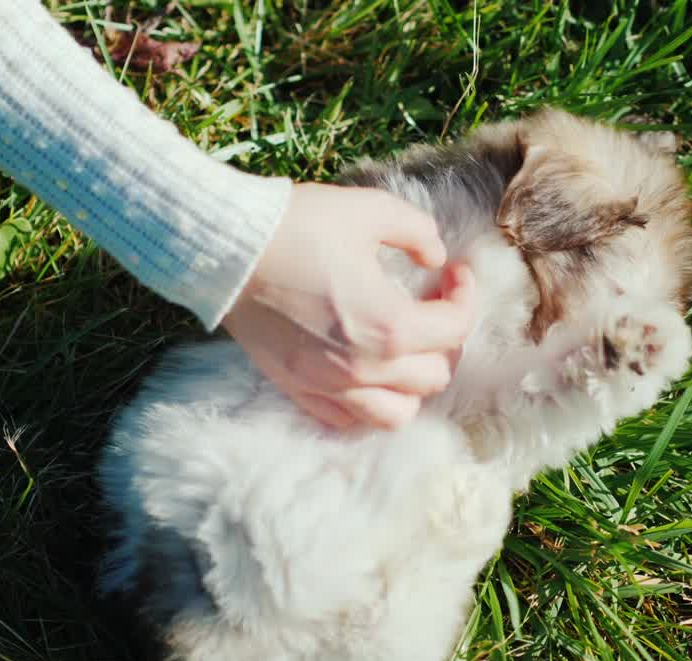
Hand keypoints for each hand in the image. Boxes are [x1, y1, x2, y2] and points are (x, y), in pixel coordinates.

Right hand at [221, 182, 475, 429]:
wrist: (226, 246)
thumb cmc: (298, 225)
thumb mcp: (371, 210)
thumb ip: (419, 233)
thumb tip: (437, 258)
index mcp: (389, 326)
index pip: (456, 328)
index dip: (466, 295)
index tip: (454, 272)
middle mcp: (363, 369)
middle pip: (434, 375)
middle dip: (444, 339)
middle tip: (433, 306)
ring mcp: (327, 385)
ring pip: (396, 413)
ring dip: (411, 383)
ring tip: (404, 349)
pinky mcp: (297, 389)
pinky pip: (348, 419)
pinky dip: (368, 402)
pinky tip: (365, 369)